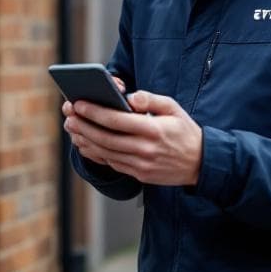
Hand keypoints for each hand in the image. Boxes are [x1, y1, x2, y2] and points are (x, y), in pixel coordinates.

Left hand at [63, 91, 202, 185]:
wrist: (201, 164)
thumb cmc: (185, 131)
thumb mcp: (173, 108)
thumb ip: (151, 99)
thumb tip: (130, 96)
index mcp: (153, 130)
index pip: (117, 120)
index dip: (94, 112)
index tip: (78, 103)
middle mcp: (145, 149)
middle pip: (106, 137)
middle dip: (84, 125)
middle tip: (68, 115)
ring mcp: (142, 165)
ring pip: (106, 152)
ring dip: (85, 140)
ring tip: (72, 128)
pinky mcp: (140, 175)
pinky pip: (113, 164)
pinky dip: (96, 154)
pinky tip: (85, 144)